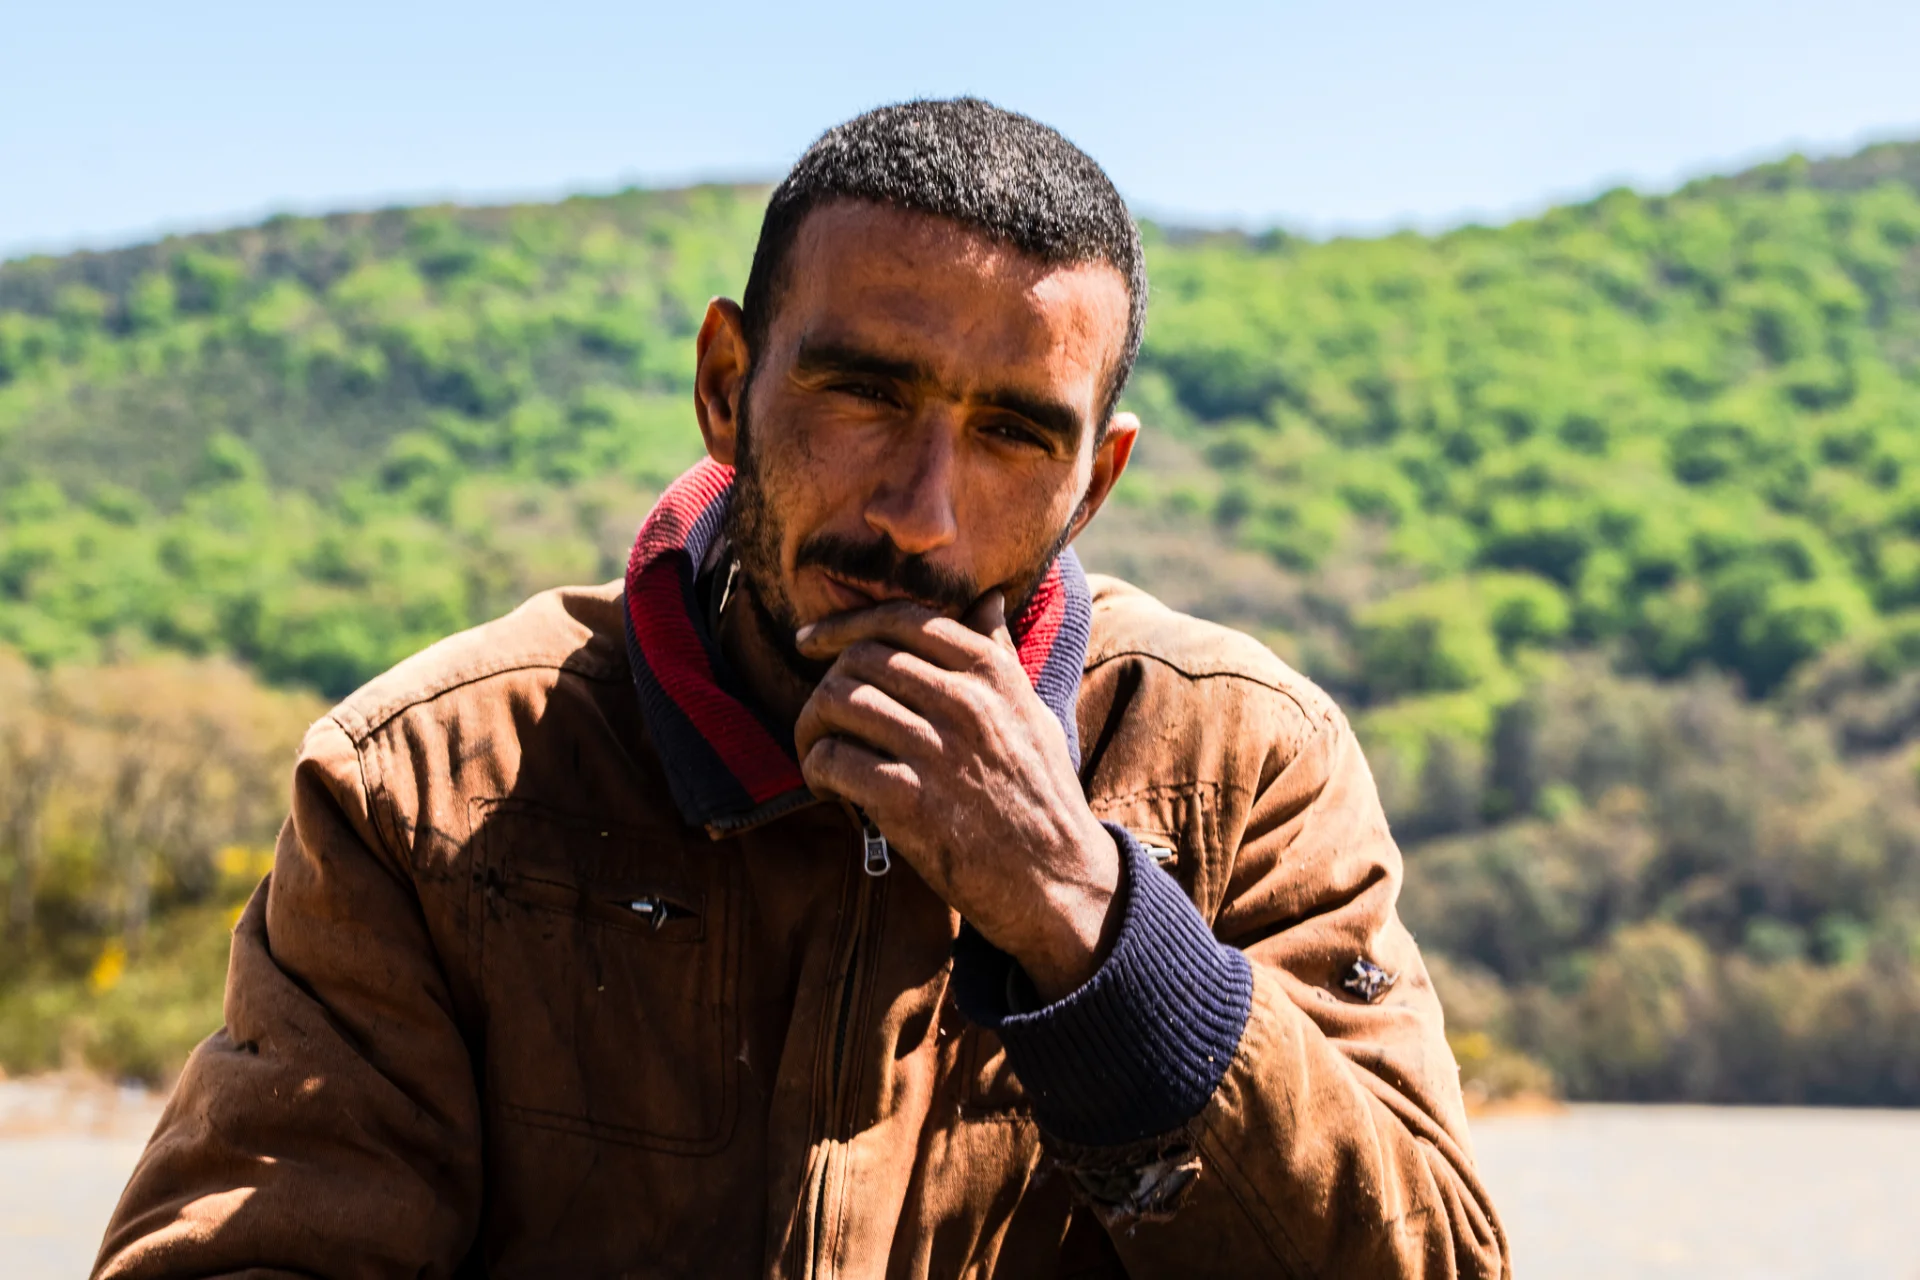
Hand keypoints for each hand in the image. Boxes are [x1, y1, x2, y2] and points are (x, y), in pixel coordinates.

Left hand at [794, 593, 1120, 1001]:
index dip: (844, 624)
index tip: (810, 641)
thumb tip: (988, 598)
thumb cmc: (1040, 795)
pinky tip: (830, 789)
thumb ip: (999, 654)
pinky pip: (834, 760)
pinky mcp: (912, 802)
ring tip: (818, 753)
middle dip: (824, 684)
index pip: (901, 619)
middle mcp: (964, 702)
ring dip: (811, 729)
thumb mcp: (1031, 712)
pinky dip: (817, 771)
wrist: (1059, 879)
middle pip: (859, 659)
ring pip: (837, 703)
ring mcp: (938, 750)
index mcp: (991, 673)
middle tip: (822, 719)